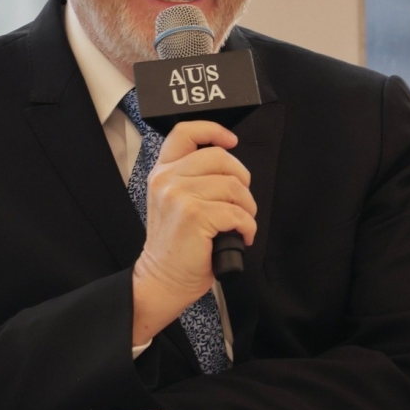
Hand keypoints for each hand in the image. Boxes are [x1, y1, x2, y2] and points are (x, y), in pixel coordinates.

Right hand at [132, 121, 256, 344]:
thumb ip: (192, 178)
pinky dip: (247, 226)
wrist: (163, 279)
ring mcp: (179, 195)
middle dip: (241, 178)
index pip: (185, 132)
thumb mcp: (175, 202)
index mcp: (162, 172)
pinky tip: (241, 236)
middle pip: (219, 157)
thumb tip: (229, 167)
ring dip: (247, 207)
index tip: (230, 141)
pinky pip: (237, 212)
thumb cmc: (176, 246)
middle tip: (241, 201)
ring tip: (240, 223)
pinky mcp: (194, 215)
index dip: (213, 130)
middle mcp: (167, 179)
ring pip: (233, 185)